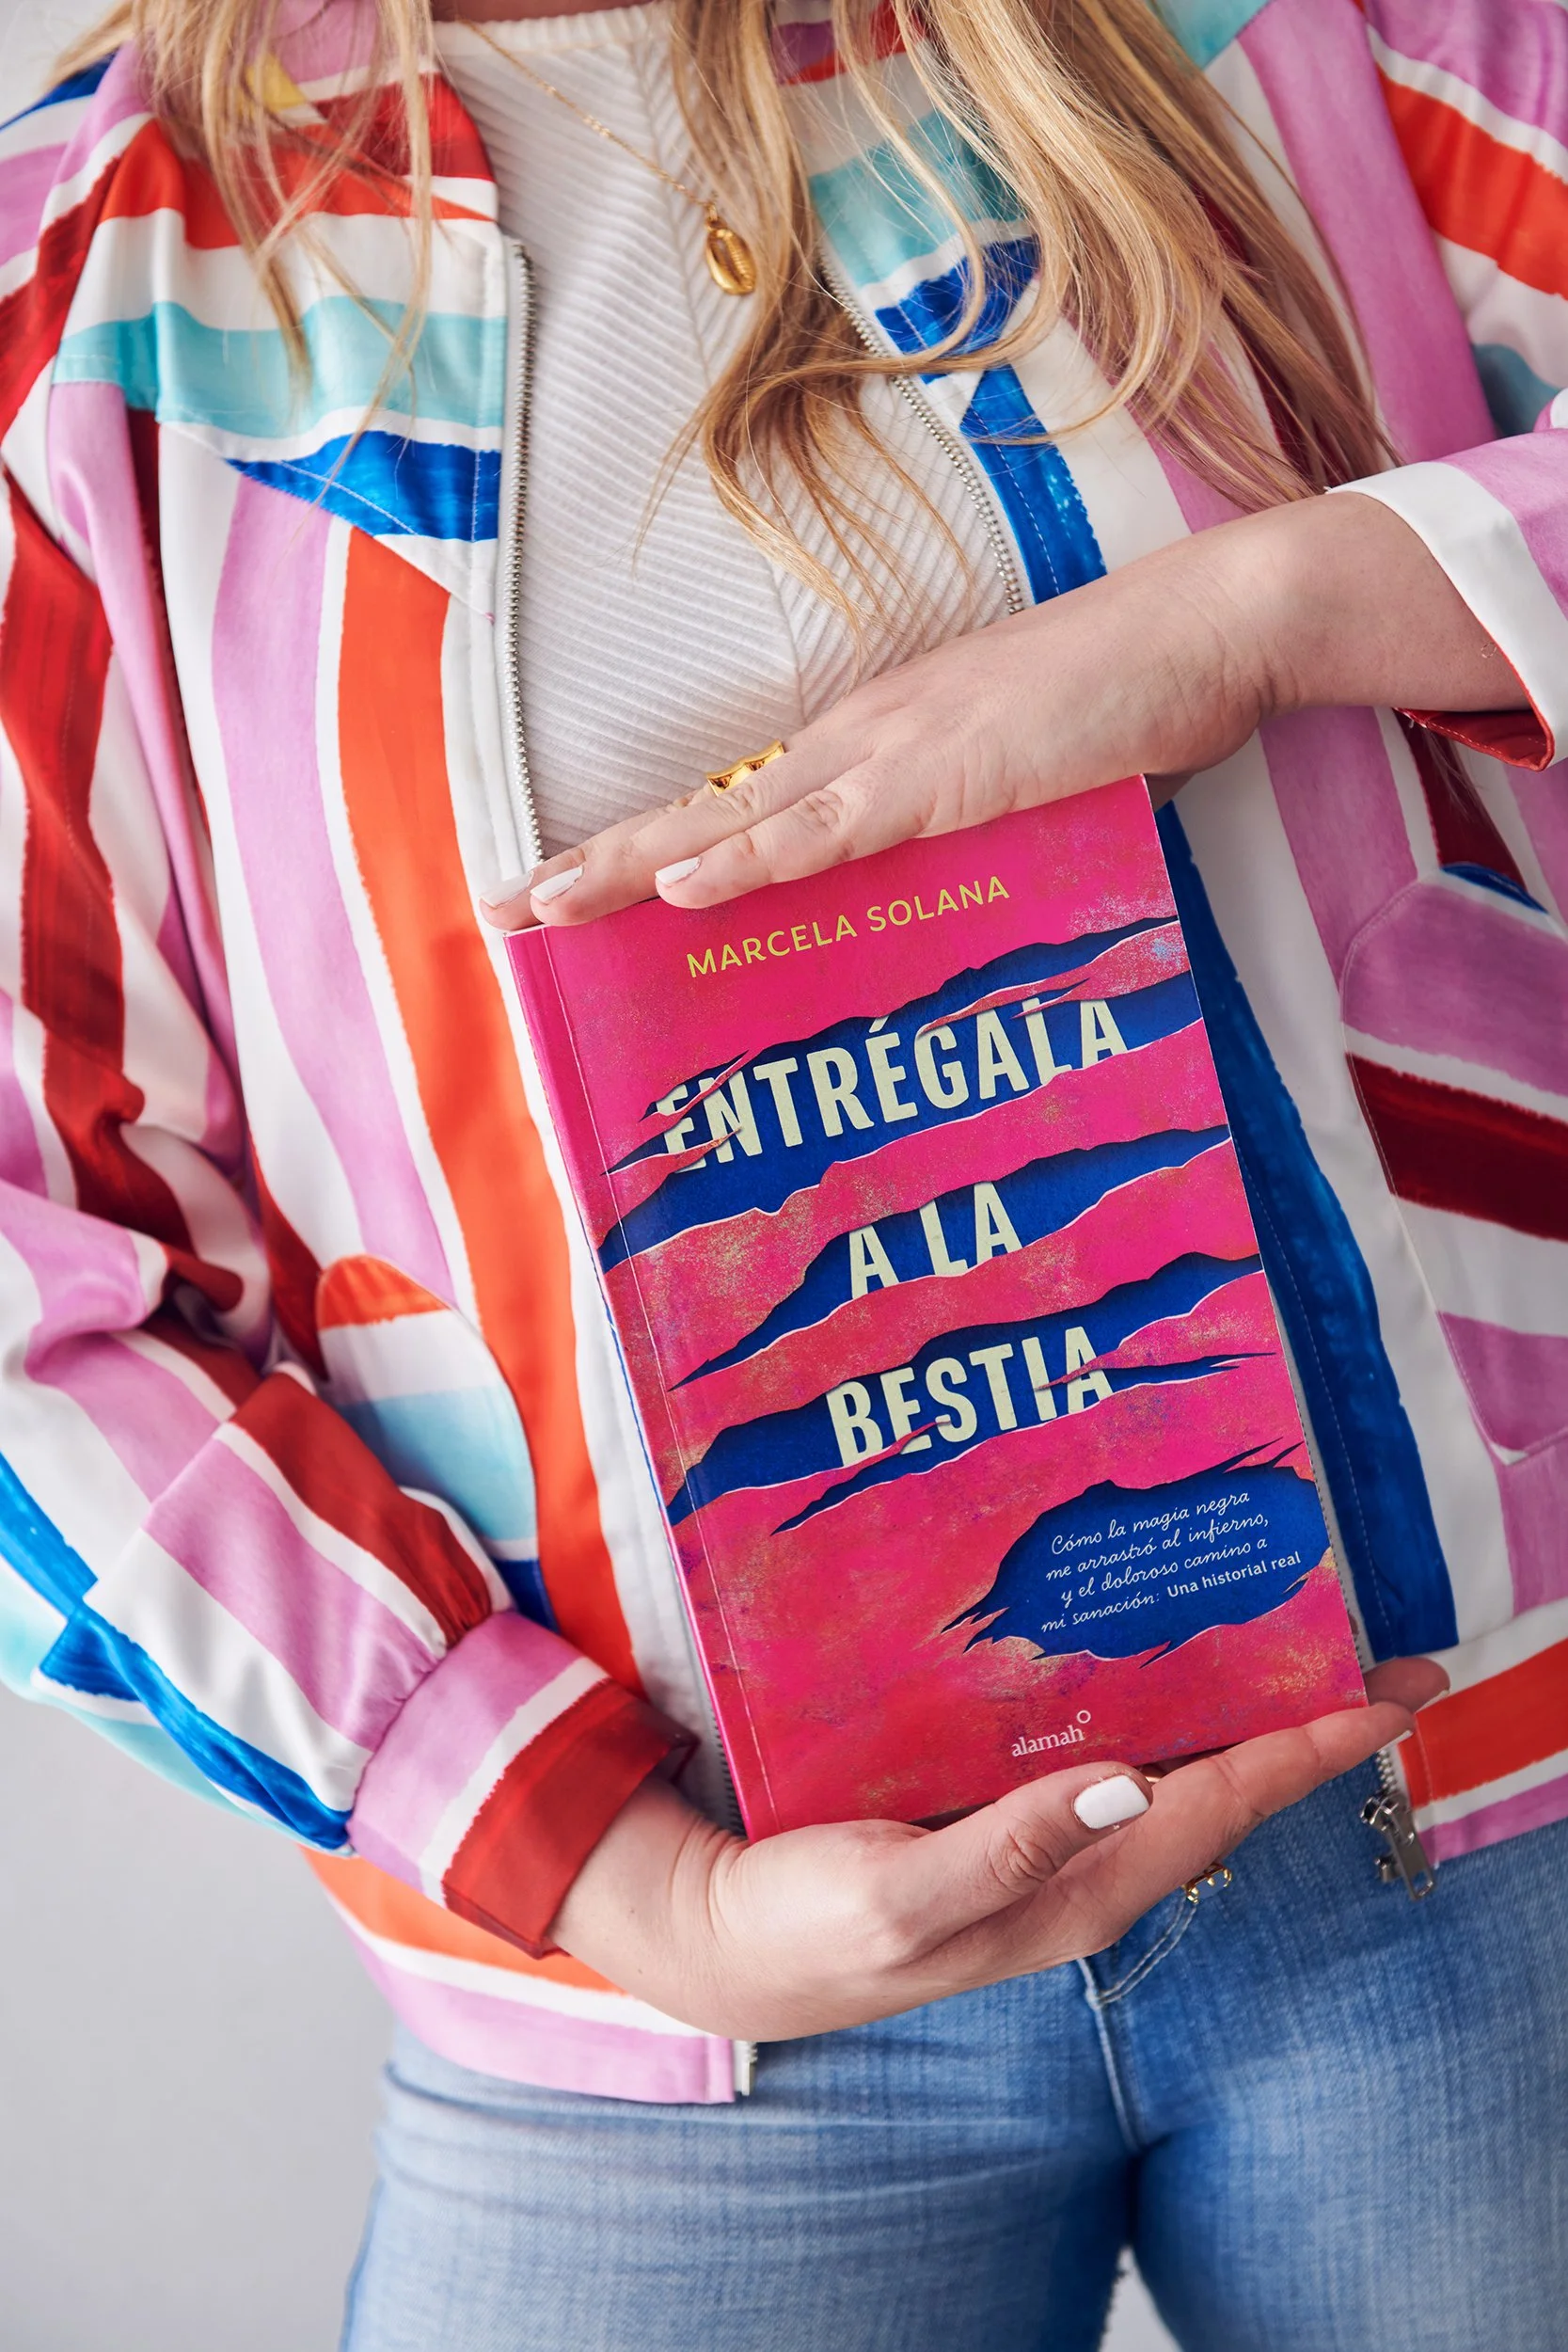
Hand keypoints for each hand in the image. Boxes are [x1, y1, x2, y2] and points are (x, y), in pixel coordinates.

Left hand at [484, 493, 1521, 931]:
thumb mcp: (1017, 783)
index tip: (568, 890)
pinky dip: (755, 858)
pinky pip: (831, 827)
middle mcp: (856, 739)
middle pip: (702, 810)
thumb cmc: (1120, 704)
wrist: (1201, 629)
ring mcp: (893, 751)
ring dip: (631, 865)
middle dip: (595, 861)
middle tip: (501, 907)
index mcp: (869, 744)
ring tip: (542, 908)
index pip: (739, 808)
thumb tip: (925, 896)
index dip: (647, 851)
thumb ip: (958, 834)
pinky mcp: (943, 771)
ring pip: (737, 820)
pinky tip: (682, 885)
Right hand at [550, 1658, 1444, 2039]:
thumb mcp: (905, 1897)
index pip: (1224, 1806)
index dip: (1312, 1748)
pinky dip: (1149, 1706)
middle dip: (1303, 1723)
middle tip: (1372, 1647)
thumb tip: (1131, 1784)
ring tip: (1284, 1634)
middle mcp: (1084, 1865)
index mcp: (1079, 1889)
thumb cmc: (812, 1926)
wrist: (725, 1937)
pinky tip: (1144, 1655)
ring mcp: (1048, 1842)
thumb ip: (1014, 1847)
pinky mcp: (1001, 1814)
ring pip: (1171, 1765)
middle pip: (1221, 1784)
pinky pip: (1106, 1753)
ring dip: (1235, 1709)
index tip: (1394, 1691)